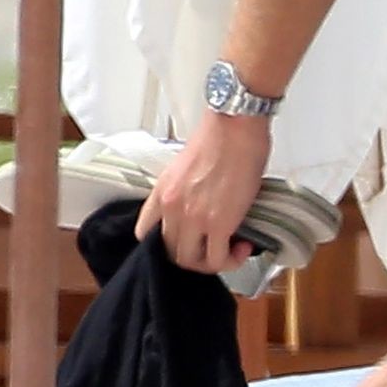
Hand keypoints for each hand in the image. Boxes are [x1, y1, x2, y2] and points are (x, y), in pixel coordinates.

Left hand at [135, 111, 270, 272]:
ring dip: (210, 262)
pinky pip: (216, 259)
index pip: (144, 234)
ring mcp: (193, 218)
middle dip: (192, 256)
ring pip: (191, 262)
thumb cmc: (218, 136)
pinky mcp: (218, 224)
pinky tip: (242, 247)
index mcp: (161, 193)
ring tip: (229, 249)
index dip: (164, 245)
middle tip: (212, 247)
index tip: (184, 241)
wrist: (236, 124)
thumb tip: (201, 210)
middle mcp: (171, 208)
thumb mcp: (184, 167)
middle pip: (170, 253)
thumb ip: (184, 193)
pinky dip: (230, 260)